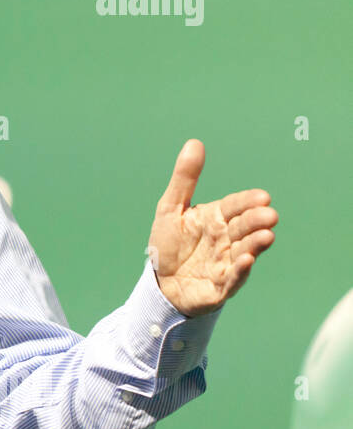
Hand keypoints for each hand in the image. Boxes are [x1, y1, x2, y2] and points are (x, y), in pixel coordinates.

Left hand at [146, 139, 276, 317]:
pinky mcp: (221, 286)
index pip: (235, 207)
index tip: (262, 196)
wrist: (160, 283)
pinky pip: (233, 278)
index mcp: (215, 219)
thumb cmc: (169, 244)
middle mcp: (225, 240)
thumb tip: (194, 142)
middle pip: (244, 227)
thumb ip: (184, 179)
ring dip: (255, 244)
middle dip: (256, 221)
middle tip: (269, 215)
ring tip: (266, 236)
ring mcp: (226, 263)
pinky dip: (240, 270)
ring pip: (244, 251)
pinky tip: (245, 260)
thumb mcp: (171, 209)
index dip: (247, 202)